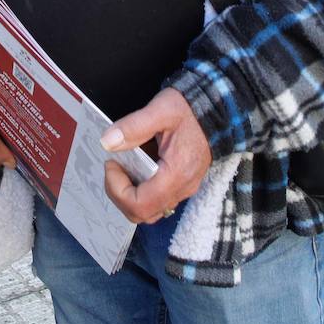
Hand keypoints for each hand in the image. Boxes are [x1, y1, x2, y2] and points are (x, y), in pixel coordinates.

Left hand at [101, 87, 211, 223]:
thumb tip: (107, 142)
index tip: (111, 164)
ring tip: (122, 168)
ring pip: (150, 211)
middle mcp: (182, 188)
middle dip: (119, 194)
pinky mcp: (182, 185)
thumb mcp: (161, 110)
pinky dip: (140, 191)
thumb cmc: (189, 110)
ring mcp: (183, 189)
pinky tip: (135, 168)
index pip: (140, 204)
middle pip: (142, 214)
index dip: (117, 190)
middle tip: (113, 167)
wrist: (217, 110)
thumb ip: (133, 126)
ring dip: (128, 195)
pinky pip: (157, 201)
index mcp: (176, 174)